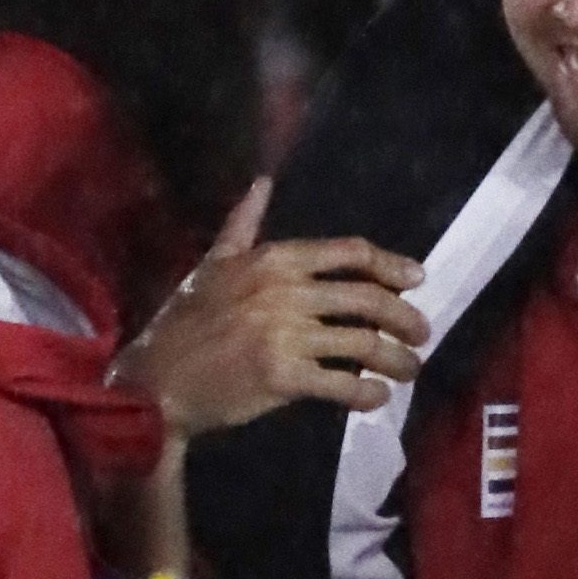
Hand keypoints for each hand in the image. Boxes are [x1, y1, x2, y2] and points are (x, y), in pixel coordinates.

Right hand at [111, 180, 430, 435]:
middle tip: (423, 332)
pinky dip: (366, 393)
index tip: (415, 278)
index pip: (349, 252)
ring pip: (361, 343)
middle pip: (366, 298)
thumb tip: (261, 181)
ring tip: (410, 369)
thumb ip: (243, 223)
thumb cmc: (185, 320)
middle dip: (404, 316)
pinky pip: (340, 384)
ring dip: (395, 358)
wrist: (154, 382)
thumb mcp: (213, 263)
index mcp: (274, 259)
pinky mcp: (283, 379)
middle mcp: (286, 292)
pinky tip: (377, 398)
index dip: (389, 263)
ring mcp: (286, 336)